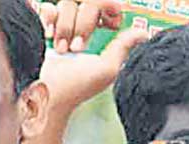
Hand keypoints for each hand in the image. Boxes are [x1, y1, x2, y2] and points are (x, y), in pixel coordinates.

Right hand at [33, 1, 148, 109]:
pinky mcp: (45, 24)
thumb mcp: (107, 69)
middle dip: (82, 26)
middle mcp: (83, 27)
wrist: (46, 90)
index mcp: (101, 36)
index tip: (108, 23)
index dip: (109, 9)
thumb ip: (123, 47)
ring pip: (68, 5)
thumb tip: (143, 34)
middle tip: (76, 48)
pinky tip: (49, 36)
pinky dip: (49, 19)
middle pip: (88, 4)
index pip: (107, 7)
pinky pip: (49, 8)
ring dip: (64, 28)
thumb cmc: (76, 85)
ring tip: (62, 50)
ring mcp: (64, 25)